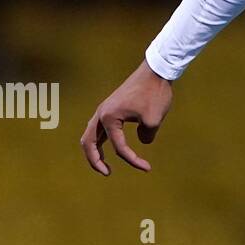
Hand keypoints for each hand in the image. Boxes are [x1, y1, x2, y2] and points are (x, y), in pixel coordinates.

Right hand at [81, 60, 172, 174]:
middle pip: (89, 143)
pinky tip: (112, 148)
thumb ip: (146, 136)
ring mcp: (104, 110)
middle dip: (95, 161)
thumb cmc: (154, 93)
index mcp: (109, 117)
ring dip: (95, 152)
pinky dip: (102, 142)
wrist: (156, 71)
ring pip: (91, 136)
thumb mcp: (153, 120)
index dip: (133, 160)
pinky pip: (100, 129)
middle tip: (107, 173)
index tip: (147, 168)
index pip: (119, 147)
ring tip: (105, 167)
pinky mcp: (111, 109)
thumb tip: (142, 141)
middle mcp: (102, 113)